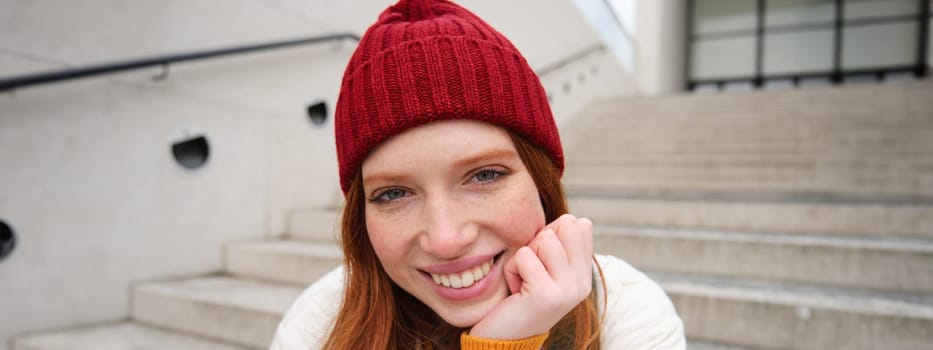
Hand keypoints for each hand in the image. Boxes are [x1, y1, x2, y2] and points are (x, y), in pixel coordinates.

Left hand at [469, 214, 594, 339]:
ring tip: (523, 279)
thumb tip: (573, 218)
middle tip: (531, 270)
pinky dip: (512, 269)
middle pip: (565, 226)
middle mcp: (582, 283)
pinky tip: (516, 290)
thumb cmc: (519, 296)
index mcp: (584, 274)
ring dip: (524, 256)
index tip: (542, 261)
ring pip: (545, 238)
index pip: (581, 225)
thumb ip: (559, 244)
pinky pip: (524, 256)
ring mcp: (567, 289)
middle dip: (539, 241)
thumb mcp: (545, 267)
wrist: (505, 339)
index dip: (552, 233)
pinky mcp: (547, 294)